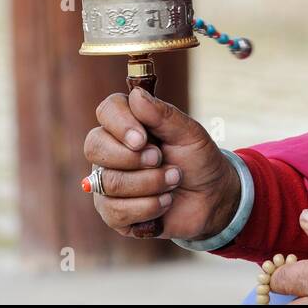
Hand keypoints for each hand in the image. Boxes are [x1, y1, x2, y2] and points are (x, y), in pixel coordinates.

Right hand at [83, 88, 239, 239]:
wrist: (212, 198)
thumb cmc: (198, 160)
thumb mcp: (190, 134)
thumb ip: (163, 115)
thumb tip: (136, 94)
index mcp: (129, 124)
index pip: (107, 111)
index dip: (120, 124)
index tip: (142, 138)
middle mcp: (112, 151)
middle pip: (95, 146)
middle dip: (133, 159)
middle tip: (161, 160)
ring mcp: (108, 182)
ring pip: (108, 182)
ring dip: (150, 183)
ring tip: (173, 181)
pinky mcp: (112, 212)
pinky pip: (115, 211)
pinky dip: (149, 207)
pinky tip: (165, 202)